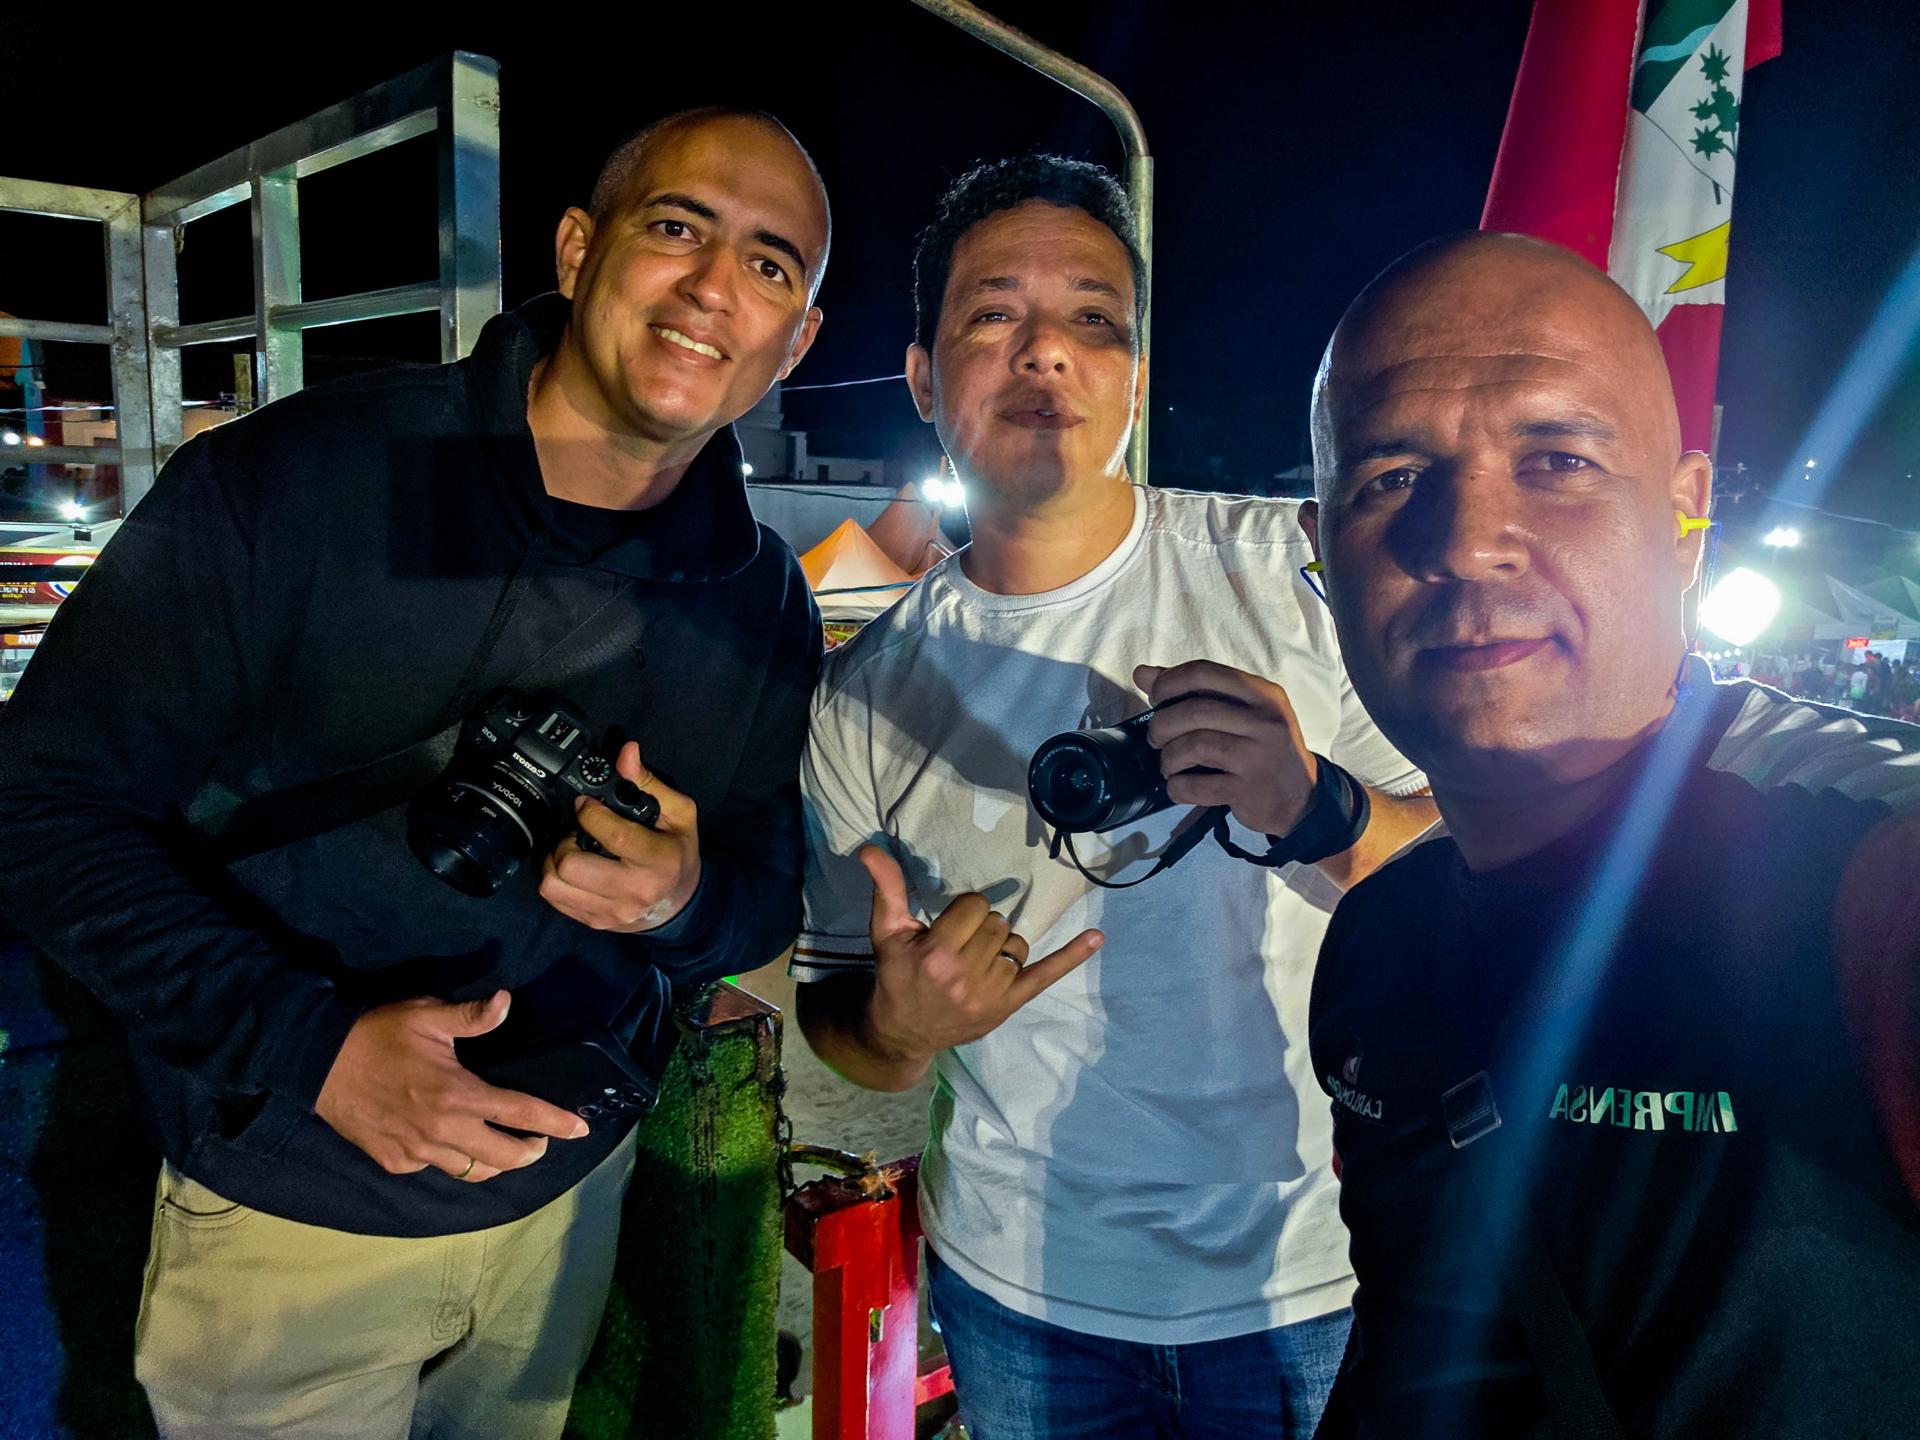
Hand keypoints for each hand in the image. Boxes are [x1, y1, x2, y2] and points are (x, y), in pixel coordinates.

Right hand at [314, 990, 589, 1181]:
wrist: (318, 1063)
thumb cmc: (377, 1034)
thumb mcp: (427, 1016)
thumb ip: (472, 1015)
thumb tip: (507, 1002)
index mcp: (458, 1094)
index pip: (521, 1113)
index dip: (555, 1123)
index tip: (580, 1130)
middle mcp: (442, 1130)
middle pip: (504, 1157)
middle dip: (531, 1151)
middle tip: (539, 1141)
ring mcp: (417, 1152)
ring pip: (472, 1171)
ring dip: (495, 1162)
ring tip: (504, 1147)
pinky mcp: (395, 1161)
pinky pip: (435, 1168)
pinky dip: (452, 1159)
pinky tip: (452, 1143)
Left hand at [540, 742, 700, 931]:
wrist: (682, 904)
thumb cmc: (679, 852)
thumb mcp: (679, 813)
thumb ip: (648, 783)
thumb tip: (626, 752)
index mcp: (658, 861)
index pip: (613, 836)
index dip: (590, 814)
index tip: (587, 805)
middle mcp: (634, 891)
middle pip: (571, 866)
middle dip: (566, 842)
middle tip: (578, 833)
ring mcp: (612, 912)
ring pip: (554, 886)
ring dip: (554, 863)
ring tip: (572, 851)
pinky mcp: (596, 923)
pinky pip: (555, 901)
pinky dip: (556, 880)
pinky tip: (572, 870)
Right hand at [859, 845, 1102, 1061]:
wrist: (902, 1032)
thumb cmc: (895, 976)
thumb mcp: (886, 932)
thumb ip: (886, 888)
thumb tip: (869, 849)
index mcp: (936, 953)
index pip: (973, 906)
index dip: (962, 912)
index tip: (947, 927)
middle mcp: (965, 975)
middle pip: (997, 923)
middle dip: (980, 929)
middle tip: (959, 947)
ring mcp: (991, 993)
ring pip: (1016, 944)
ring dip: (1000, 947)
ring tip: (975, 963)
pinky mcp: (1009, 1006)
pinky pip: (1046, 975)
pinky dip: (1072, 956)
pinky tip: (1097, 938)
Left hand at [1134, 660, 1317, 836]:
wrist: (1303, 798)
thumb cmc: (1263, 748)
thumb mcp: (1242, 712)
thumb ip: (1195, 691)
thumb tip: (1143, 673)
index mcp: (1262, 694)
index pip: (1204, 673)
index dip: (1168, 683)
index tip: (1156, 699)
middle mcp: (1264, 721)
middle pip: (1194, 711)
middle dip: (1162, 725)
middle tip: (1157, 739)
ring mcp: (1258, 757)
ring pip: (1194, 746)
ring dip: (1169, 758)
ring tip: (1169, 765)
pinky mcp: (1249, 790)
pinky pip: (1197, 786)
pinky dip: (1178, 787)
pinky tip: (1179, 786)